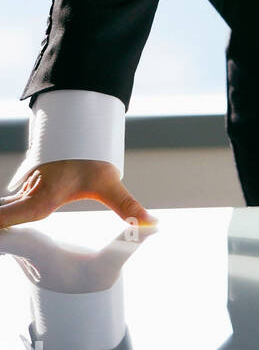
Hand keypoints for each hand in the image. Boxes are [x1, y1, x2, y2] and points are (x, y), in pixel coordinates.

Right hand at [0, 160, 156, 230]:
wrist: (81, 124)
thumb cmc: (93, 156)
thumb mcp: (109, 182)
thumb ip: (128, 207)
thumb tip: (153, 225)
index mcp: (42, 197)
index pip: (9, 217)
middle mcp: (29, 194)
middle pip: (2, 213)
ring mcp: (24, 188)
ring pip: (5, 207)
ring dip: (1, 216)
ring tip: (0, 223)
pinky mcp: (25, 186)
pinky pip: (8, 203)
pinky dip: (3, 213)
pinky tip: (3, 216)